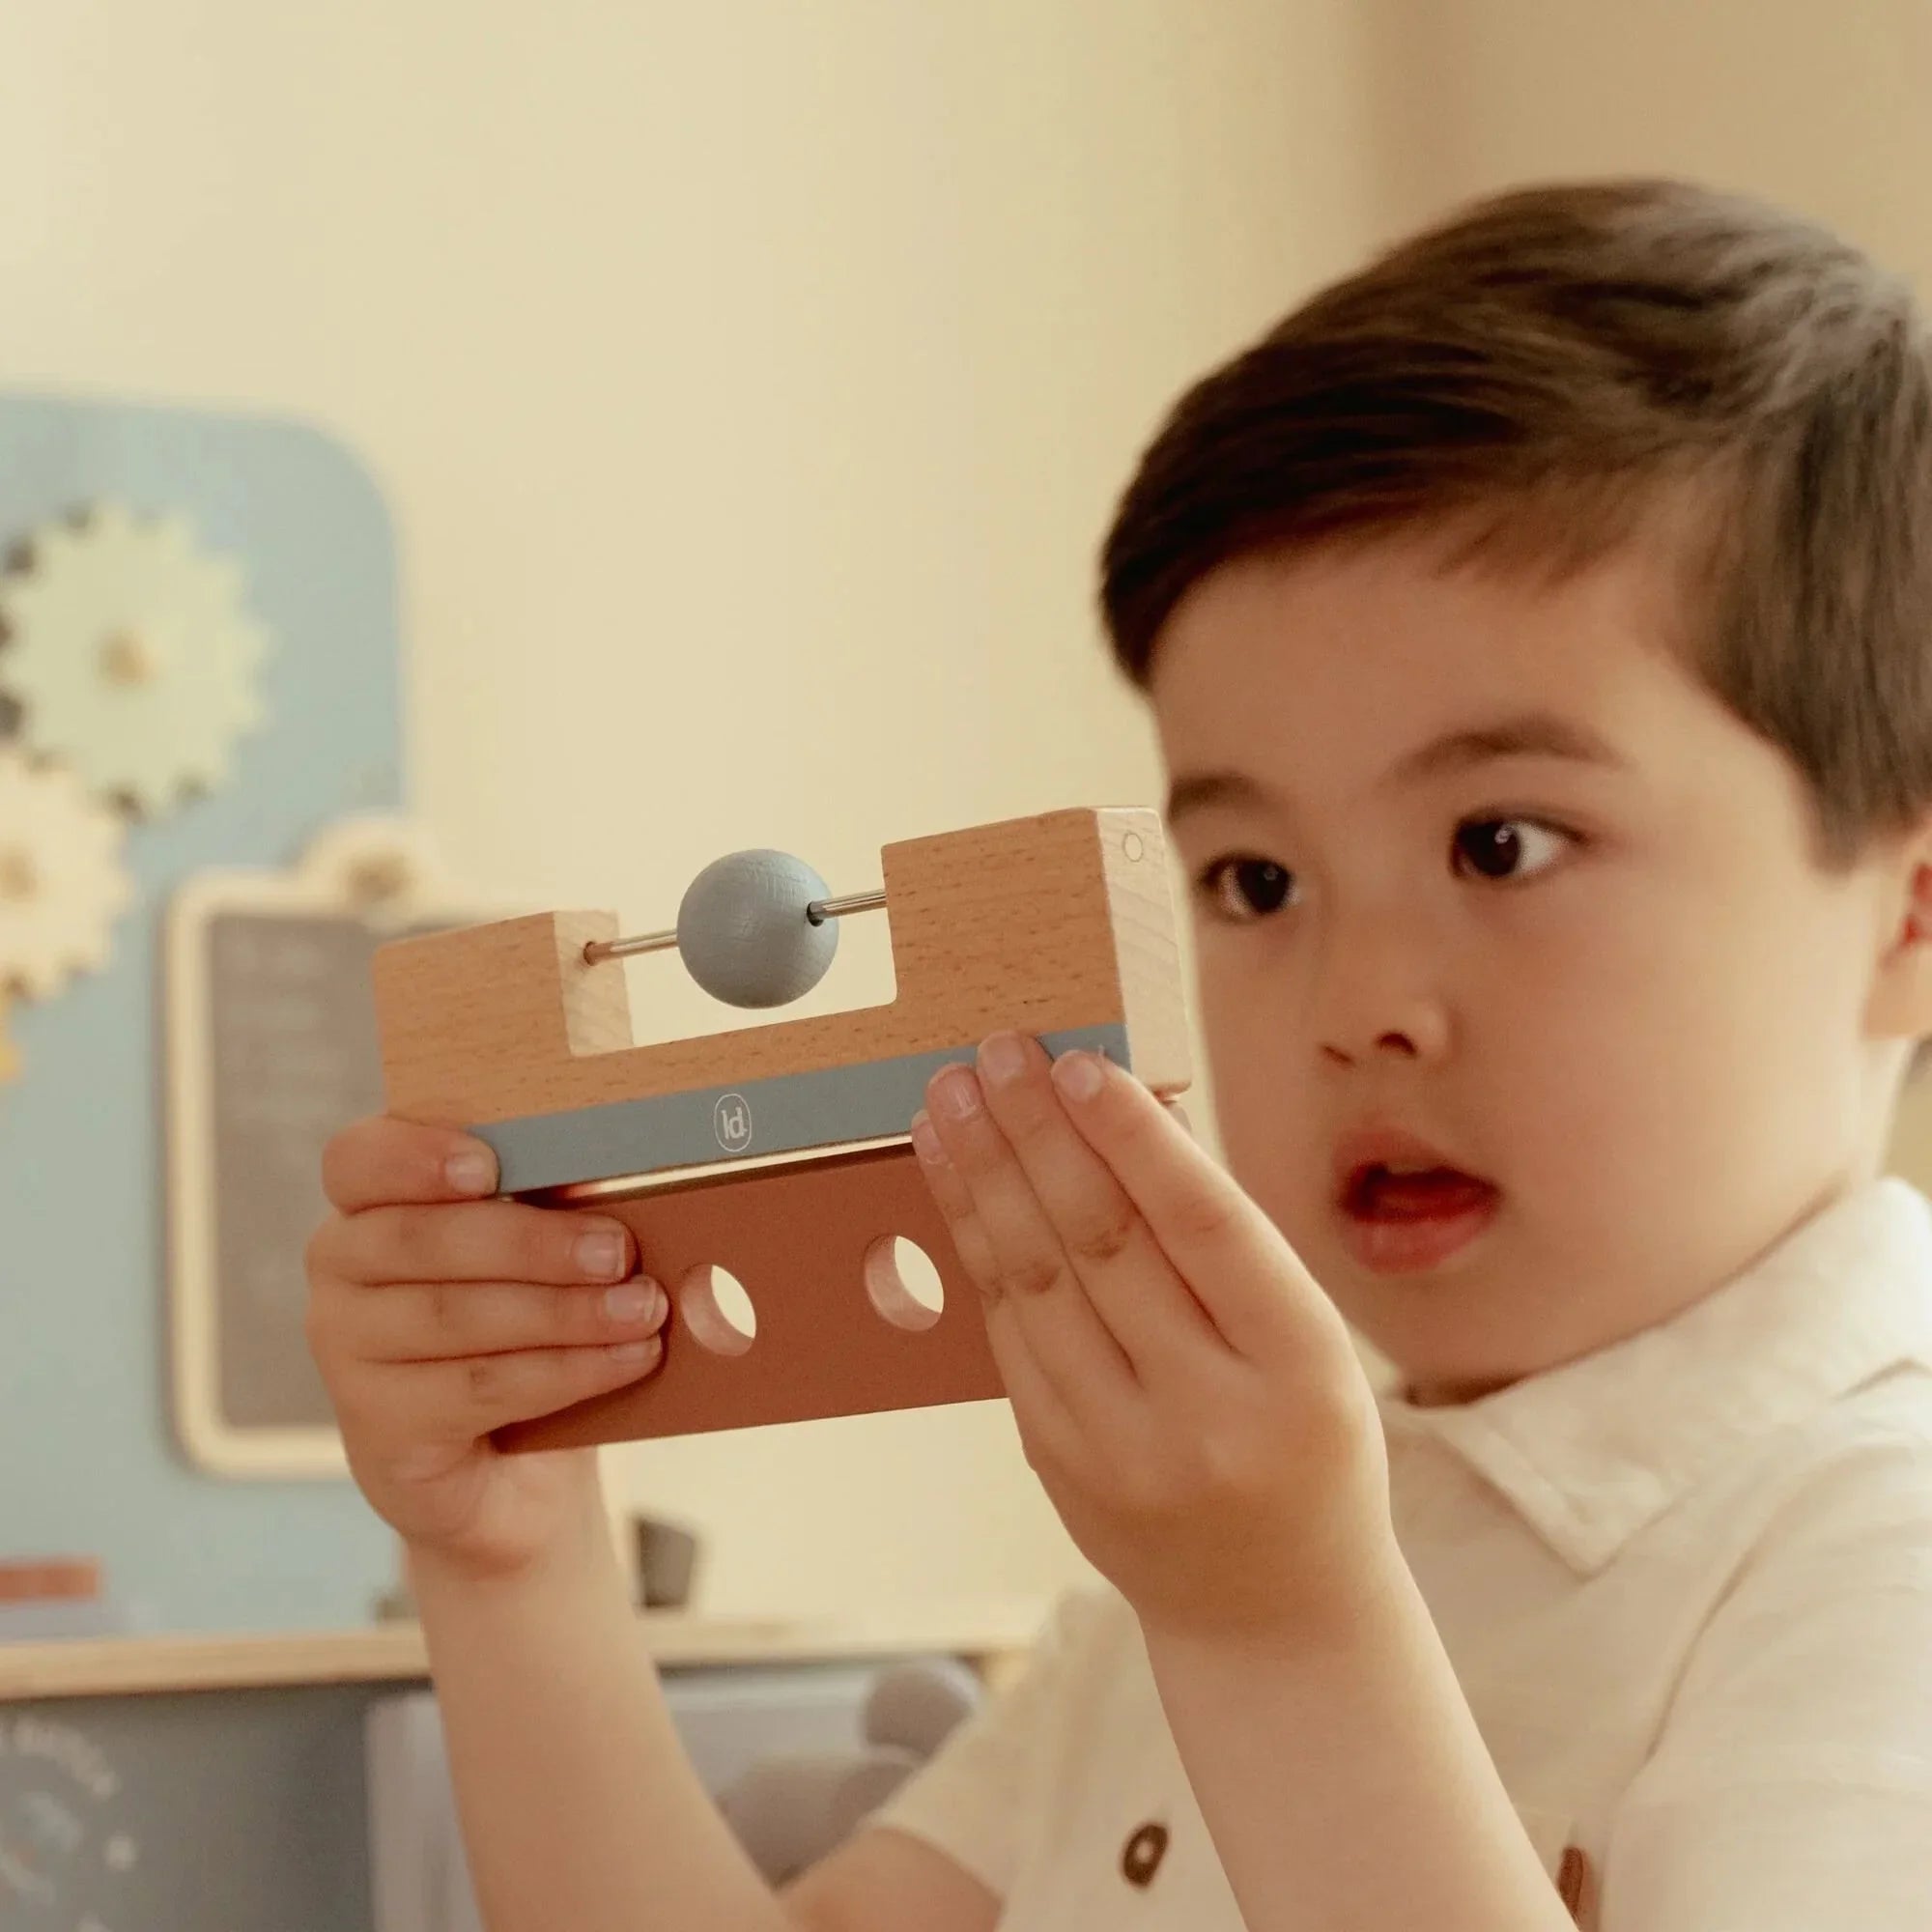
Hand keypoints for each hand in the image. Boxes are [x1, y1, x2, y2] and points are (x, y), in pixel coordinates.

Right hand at [305, 1116, 669, 1581]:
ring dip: (564, 1311)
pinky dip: (565, 1371)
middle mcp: (340, 1269)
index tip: (487, 1167)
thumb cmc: (528, 1325)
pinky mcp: (378, 1425)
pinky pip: (478, 1388)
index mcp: (371, 1201)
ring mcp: (346, 1350)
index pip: (358, 1161)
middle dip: (532, 1244)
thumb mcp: (539, 1255)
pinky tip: (628, 1358)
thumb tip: (630, 1196)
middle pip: (421, 1240)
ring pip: (454, 1317)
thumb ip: (554, 1211)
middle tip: (618, 1251)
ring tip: (642, 1309)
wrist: (508, 1468)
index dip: (415, 1157)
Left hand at [912, 1035, 1391, 1649]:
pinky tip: (957, 1181)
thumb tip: (1131, 1112)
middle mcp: (1208, 1414)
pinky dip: (977, 1246)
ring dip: (983, 1178)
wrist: (1276, 1614)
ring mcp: (1121, 1449)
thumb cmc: (1306, 1447)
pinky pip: (1007, 1334)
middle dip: (1037, 1135)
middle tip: (994, 1054)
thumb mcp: (1310, 1346)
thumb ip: (1227, 1244)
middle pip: (1101, 1245)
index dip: (1134, 1140)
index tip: (1079, 1065)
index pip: (1204, 1229)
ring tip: (951, 1098)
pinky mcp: (1058, 1464)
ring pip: (1034, 1284)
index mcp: (1298, 1368)